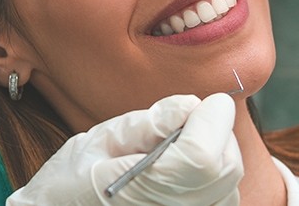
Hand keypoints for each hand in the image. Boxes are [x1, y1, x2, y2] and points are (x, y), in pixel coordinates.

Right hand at [6, 94, 241, 205]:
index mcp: (140, 191)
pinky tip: (185, 168)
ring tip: (181, 146)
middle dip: (217, 134)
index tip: (207, 101)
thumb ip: (147, 124)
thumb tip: (191, 105)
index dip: (212, 120)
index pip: (203, 156)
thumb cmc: (69, 185)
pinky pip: (219, 200)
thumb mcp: (97, 142)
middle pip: (225, 170)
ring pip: (228, 186)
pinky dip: (213, 177)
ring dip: (216, 155)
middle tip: (189, 119)